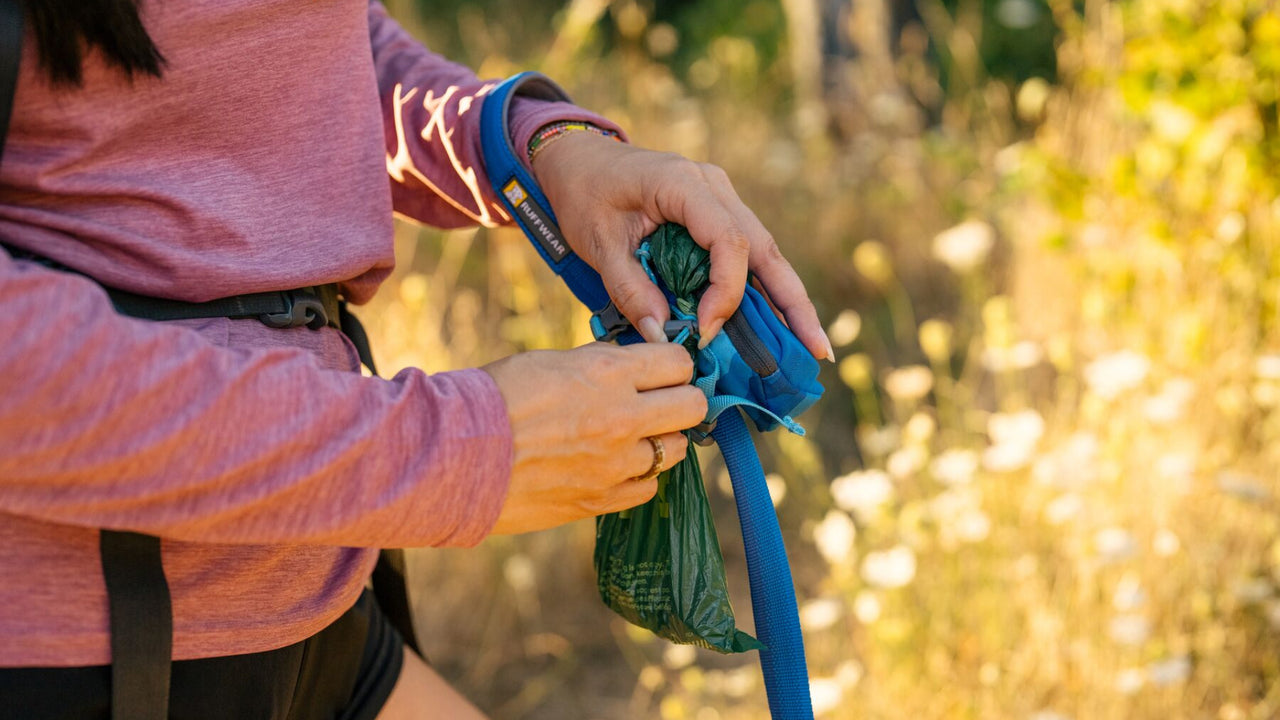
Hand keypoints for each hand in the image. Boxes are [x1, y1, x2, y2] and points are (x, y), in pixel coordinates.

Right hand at [482, 342, 707, 533]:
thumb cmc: (493, 398)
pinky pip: (647, 487)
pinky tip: (615, 466)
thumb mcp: (550, 361)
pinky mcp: (601, 500)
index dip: (673, 363)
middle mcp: (622, 418)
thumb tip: (630, 364)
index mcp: (608, 373)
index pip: (679, 361)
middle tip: (661, 401)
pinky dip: (638, 476)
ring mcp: (615, 464)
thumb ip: (598, 363)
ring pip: (675, 450)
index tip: (663, 369)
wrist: (453, 456)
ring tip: (633, 436)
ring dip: (661, 440)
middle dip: (681, 400)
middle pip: (694, 406)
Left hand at [531, 132, 832, 359]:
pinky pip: (748, 253)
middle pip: (765, 248)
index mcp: (683, 184)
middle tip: (817, 351)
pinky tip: (781, 325)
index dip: (726, 292)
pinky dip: (765, 289)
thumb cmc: (584, 194)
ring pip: (765, 252)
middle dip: (792, 303)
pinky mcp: (718, 212)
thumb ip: (628, 288)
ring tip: (813, 346)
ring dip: (789, 300)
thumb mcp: (596, 243)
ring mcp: (721, 197)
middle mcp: (714, 186)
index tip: (705, 330)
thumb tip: (662, 335)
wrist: (580, 159)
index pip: (728, 241)